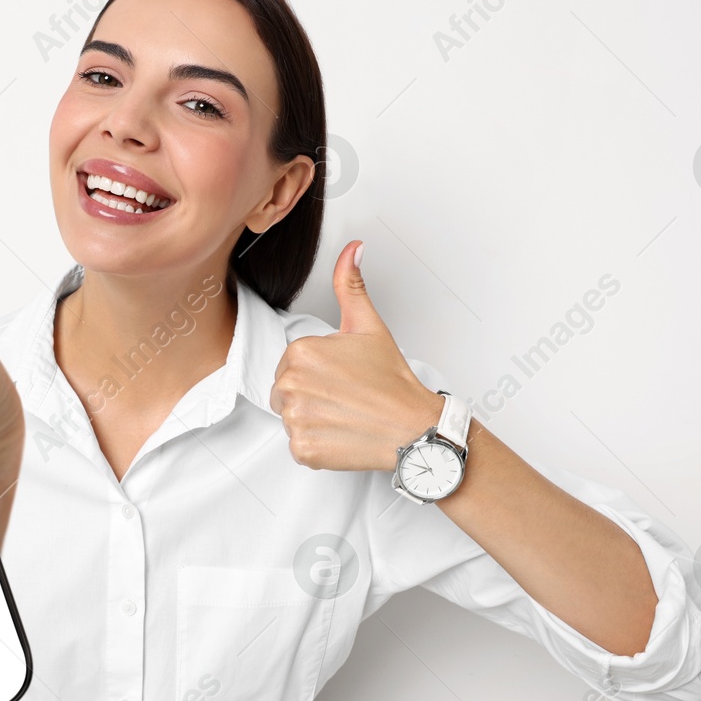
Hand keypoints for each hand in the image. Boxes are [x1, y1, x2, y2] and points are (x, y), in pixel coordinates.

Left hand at [269, 240, 443, 470]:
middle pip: (286, 390)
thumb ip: (350, 286)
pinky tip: (342, 435)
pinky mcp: (302, 450)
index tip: (343, 378)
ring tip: (345, 415)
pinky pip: (298, 445)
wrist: (413, 428)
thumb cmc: (392, 381)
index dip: (319, 371)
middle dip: (312, 394)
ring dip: (313, 419)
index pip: (292, 364)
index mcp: (301, 353)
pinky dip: (317, 444)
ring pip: (291, 417)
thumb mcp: (369, 327)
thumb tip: (352, 250)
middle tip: (346, 397)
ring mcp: (295, 420)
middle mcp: (291, 385)